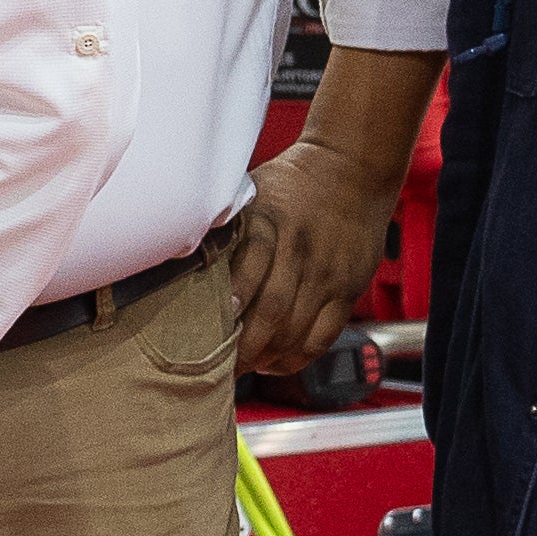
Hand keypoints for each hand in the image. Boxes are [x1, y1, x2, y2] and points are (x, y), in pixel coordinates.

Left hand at [234, 48, 435, 375]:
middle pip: (271, 312)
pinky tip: (276, 362)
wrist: (351, 167)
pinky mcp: (348, 289)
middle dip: (243, 346)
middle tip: (218, 365)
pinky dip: (298, 356)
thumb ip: (230, 228)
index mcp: (271, 225)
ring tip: (243, 368)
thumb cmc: (292, 182)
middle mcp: (300, 252)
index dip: (227, 307)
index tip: (204, 330)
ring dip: (267, 356)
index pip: (247, 274)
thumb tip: (184, 256)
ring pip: (296, 331)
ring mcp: (327, 275)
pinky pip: (324, 335)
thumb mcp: (254, 193)